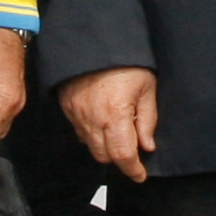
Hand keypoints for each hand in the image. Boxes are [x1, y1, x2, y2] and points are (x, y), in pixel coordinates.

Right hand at [60, 66, 158, 182]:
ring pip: (91, 147)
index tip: (140, 175)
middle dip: (120, 159)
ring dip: (106, 148)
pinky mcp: (68, 108)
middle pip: (105, 156)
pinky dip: (92, 136)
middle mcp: (93, 119)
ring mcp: (77, 115)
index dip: (133, 170)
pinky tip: (103, 124)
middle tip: (133, 151)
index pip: (123, 155)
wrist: (96, 40)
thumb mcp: (147, 87)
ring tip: (119, 135)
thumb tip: (147, 146)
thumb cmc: (125, 61)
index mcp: (116, 115)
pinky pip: (80, 133)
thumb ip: (148, 120)